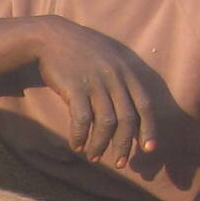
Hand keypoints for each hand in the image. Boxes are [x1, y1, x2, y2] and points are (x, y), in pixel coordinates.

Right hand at [32, 18, 172, 166]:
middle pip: (127, 119)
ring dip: (100, 144)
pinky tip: (76, 144)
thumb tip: (128, 106)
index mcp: (127, 72)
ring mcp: (95, 84)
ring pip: (106, 123)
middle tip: (119, 163)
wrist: (50, 37)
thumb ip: (121, 78)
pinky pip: (82, 119)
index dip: (148, 129)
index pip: (145, 106)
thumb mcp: (109, 58)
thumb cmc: (80, 49)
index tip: (148, 149)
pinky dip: (80, 135)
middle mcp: (115, 79)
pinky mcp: (74, 88)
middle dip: (124, 145)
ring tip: (94, 157)